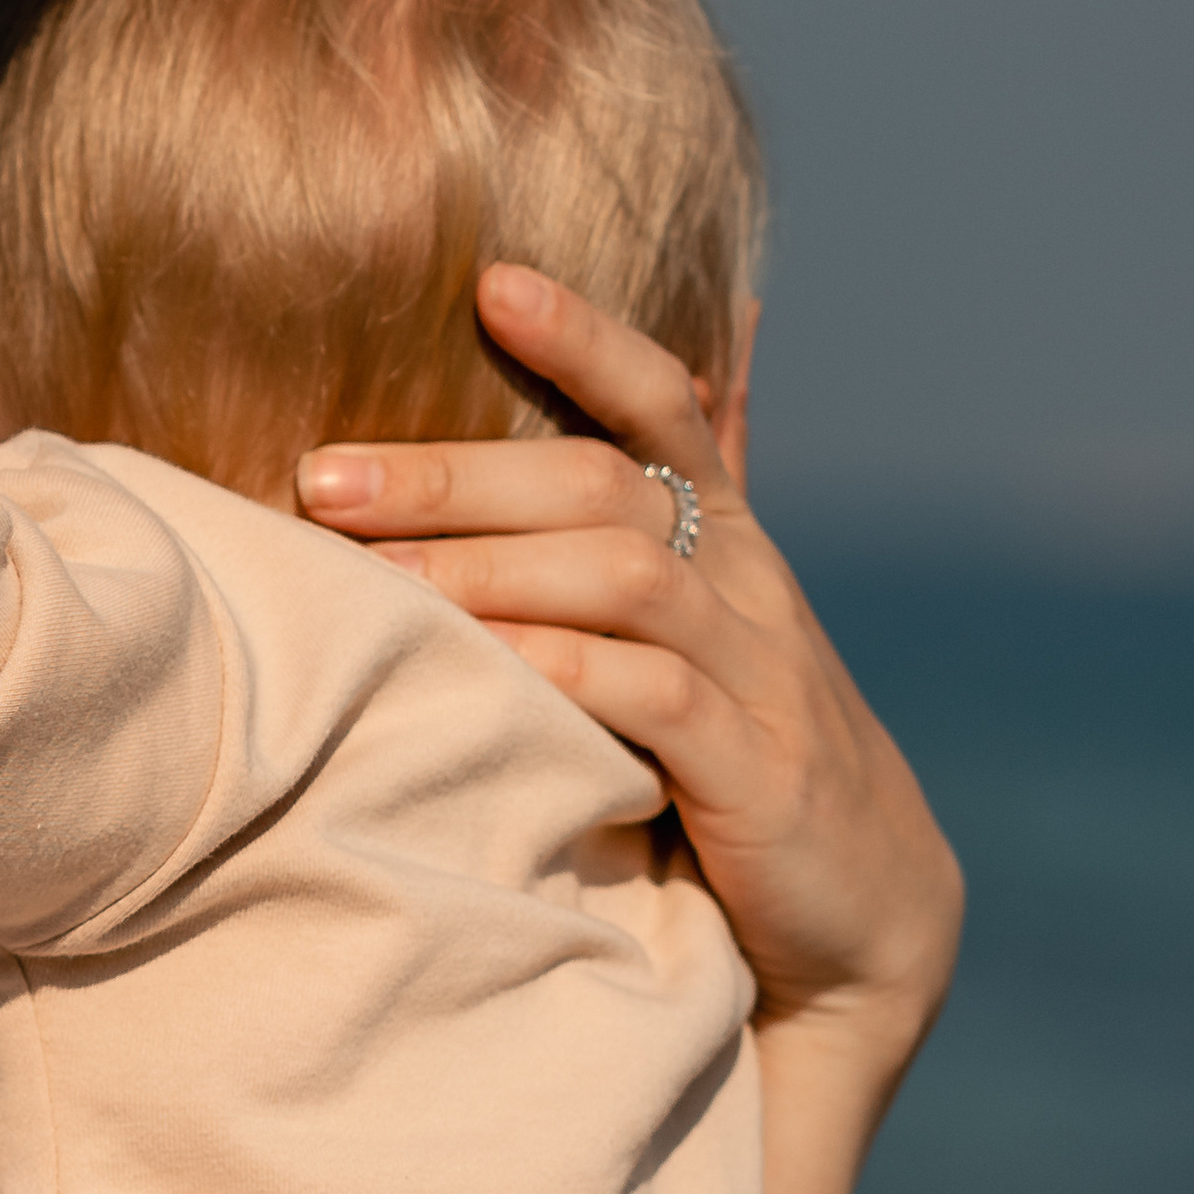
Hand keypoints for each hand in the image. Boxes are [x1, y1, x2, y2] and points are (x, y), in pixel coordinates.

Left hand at [297, 263, 961, 1193]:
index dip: (584, 334)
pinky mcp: (759, 772)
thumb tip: (713, 333)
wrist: (869, 913)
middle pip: (602, 485)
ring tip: (369, 576)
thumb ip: (684, 483)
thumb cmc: (747, 732)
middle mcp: (746, 579)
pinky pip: (653, 698)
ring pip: (621, 577)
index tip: (490, 280)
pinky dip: (559, 670)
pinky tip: (476, 665)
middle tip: (324, 477)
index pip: (661, 394)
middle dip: (457, 473)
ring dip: (485, 568)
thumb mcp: (713, 603)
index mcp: (723, 528)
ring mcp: (760, 670)